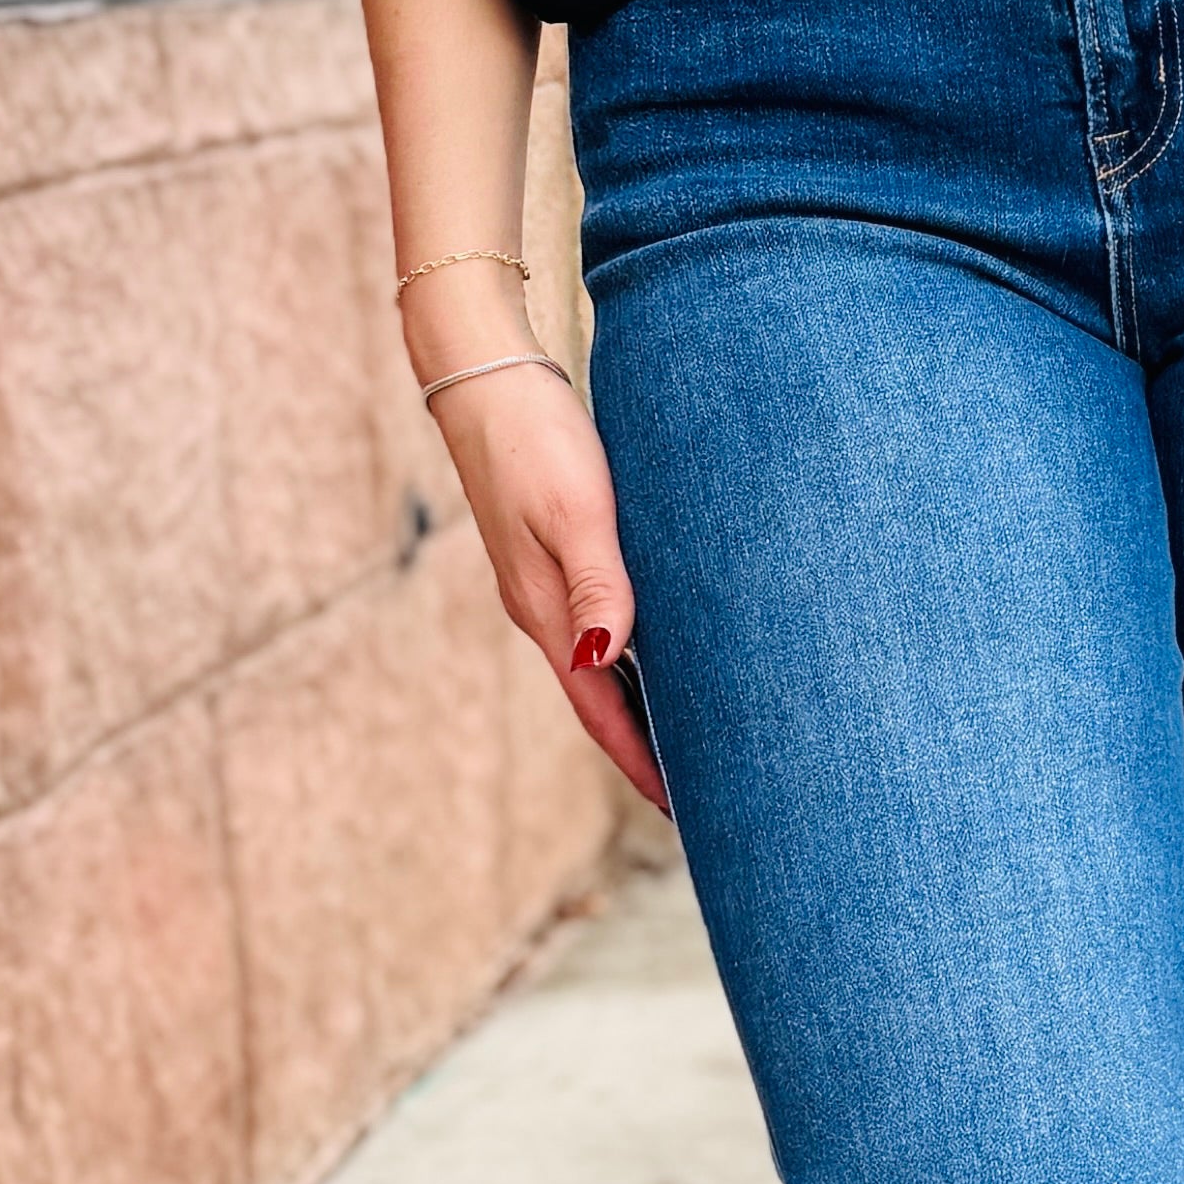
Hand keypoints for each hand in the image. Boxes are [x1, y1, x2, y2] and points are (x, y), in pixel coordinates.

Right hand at [424, 359, 669, 814]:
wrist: (482, 374)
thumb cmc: (534, 434)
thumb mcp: (573, 508)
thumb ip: (596, 582)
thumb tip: (606, 659)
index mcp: (546, 610)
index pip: (600, 709)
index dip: (640, 762)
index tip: (682, 809)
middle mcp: (541, 608)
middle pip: (599, 700)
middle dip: (644, 749)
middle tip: (701, 792)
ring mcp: (542, 582)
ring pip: (599, 665)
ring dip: (639, 706)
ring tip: (689, 740)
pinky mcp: (549, 551)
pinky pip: (597, 624)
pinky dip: (631, 657)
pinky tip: (660, 654)